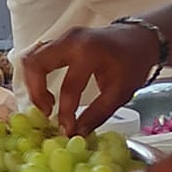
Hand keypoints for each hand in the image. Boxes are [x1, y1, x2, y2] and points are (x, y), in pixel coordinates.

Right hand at [23, 24, 157, 134]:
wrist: (139, 38)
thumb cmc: (133, 64)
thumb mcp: (121, 92)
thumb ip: (98, 114)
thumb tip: (77, 134)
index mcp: (89, 52)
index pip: (69, 87)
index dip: (65, 113)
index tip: (67, 130)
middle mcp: (71, 40)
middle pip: (35, 64)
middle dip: (36, 93)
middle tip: (47, 112)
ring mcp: (63, 37)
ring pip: (32, 58)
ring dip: (33, 83)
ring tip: (47, 104)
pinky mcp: (60, 40)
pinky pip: (38, 56)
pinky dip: (37, 75)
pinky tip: (47, 92)